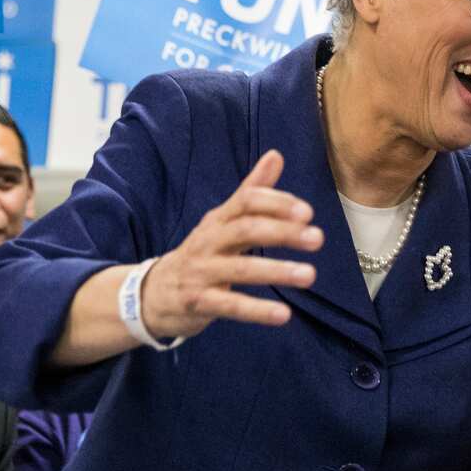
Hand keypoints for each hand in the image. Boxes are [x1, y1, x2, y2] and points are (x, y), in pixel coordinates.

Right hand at [139, 150, 323, 338]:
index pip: (247, 201)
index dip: (277, 203)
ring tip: (309, 275)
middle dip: (283, 232)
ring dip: (277, 270)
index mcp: (219, 219)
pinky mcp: (198, 302)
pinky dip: (257, 310)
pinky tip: (284, 315)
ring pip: (240, 269)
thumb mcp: (223, 220)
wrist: (152, 292)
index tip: (308, 212)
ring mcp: (202, 272)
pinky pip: (230, 306)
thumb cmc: (201, 252)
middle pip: (246, 229)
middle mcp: (209, 241)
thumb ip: (252, 191)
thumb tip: (276, 154)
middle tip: (318, 238)